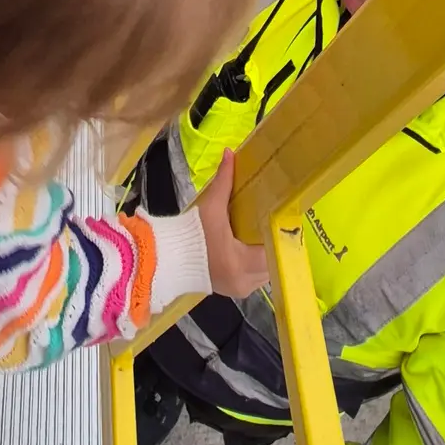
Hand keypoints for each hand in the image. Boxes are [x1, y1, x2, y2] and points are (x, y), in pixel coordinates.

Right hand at [196, 150, 268, 298]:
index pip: (274, 250)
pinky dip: (255, 263)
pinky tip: (250, 247)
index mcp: (241, 263)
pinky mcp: (233, 290)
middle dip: (273, 243)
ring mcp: (240, 289)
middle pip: (273, 262)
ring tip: (262, 233)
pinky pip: (255, 277)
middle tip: (271, 222)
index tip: (279, 217)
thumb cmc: (191, 234)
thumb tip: (230, 153)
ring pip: (265, 272)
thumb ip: (224, 181)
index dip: (278, 233)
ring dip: (265, 255)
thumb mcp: (210, 207)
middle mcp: (245, 281)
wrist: (166, 258)